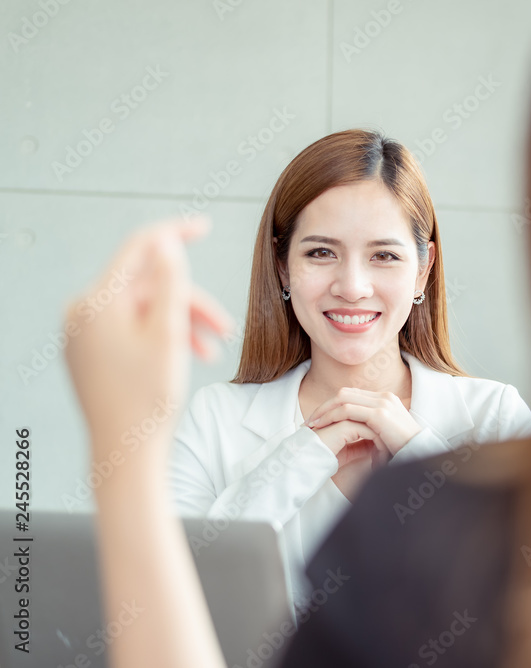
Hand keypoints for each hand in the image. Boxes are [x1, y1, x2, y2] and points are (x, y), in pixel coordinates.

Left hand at [63, 217, 231, 476]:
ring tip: (212, 349)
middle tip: (225, 327)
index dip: (175, 234)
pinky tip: (187, 356)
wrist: (126, 452)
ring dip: (181, 322)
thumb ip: (170, 282)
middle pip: (147, 287)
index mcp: (96, 303)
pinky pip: (132, 329)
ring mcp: (84, 334)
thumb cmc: (146, 401)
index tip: (203, 226)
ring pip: (144, 310)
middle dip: (190, 302)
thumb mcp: (168, 333)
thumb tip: (166, 241)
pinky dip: (162, 336)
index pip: (139, 249)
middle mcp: (82, 313)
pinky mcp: (91, 352)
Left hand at [306, 388, 420, 456]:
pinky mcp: (379, 414)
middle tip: (310, 421)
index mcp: (385, 399)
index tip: (319, 418)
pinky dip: (332, 417)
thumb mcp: (384, 435)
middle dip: (325, 406)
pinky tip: (323, 427)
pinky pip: (348, 411)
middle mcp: (383, 397)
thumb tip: (354, 435)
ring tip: (312, 424)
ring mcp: (382, 403)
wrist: (419, 455)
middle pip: (345, 393)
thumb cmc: (402, 450)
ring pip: (343, 399)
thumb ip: (370, 429)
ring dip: (324, 411)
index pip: (352, 394)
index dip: (333, 405)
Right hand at [310, 420, 386, 500]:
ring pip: (374, 424)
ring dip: (383, 440)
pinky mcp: (344, 425)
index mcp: (349, 416)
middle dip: (386, 437)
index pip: (373, 420)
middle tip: (394, 452)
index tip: (391, 449)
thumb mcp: (349, 452)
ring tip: (388, 456)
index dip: (383, 434)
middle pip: (376, 420)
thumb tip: (379, 446)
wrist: (308, 461)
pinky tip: (382, 456)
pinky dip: (377, 444)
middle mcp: (348, 413)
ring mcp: (346, 416)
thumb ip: (363, 445)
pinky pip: (368, 431)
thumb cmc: (327, 457)